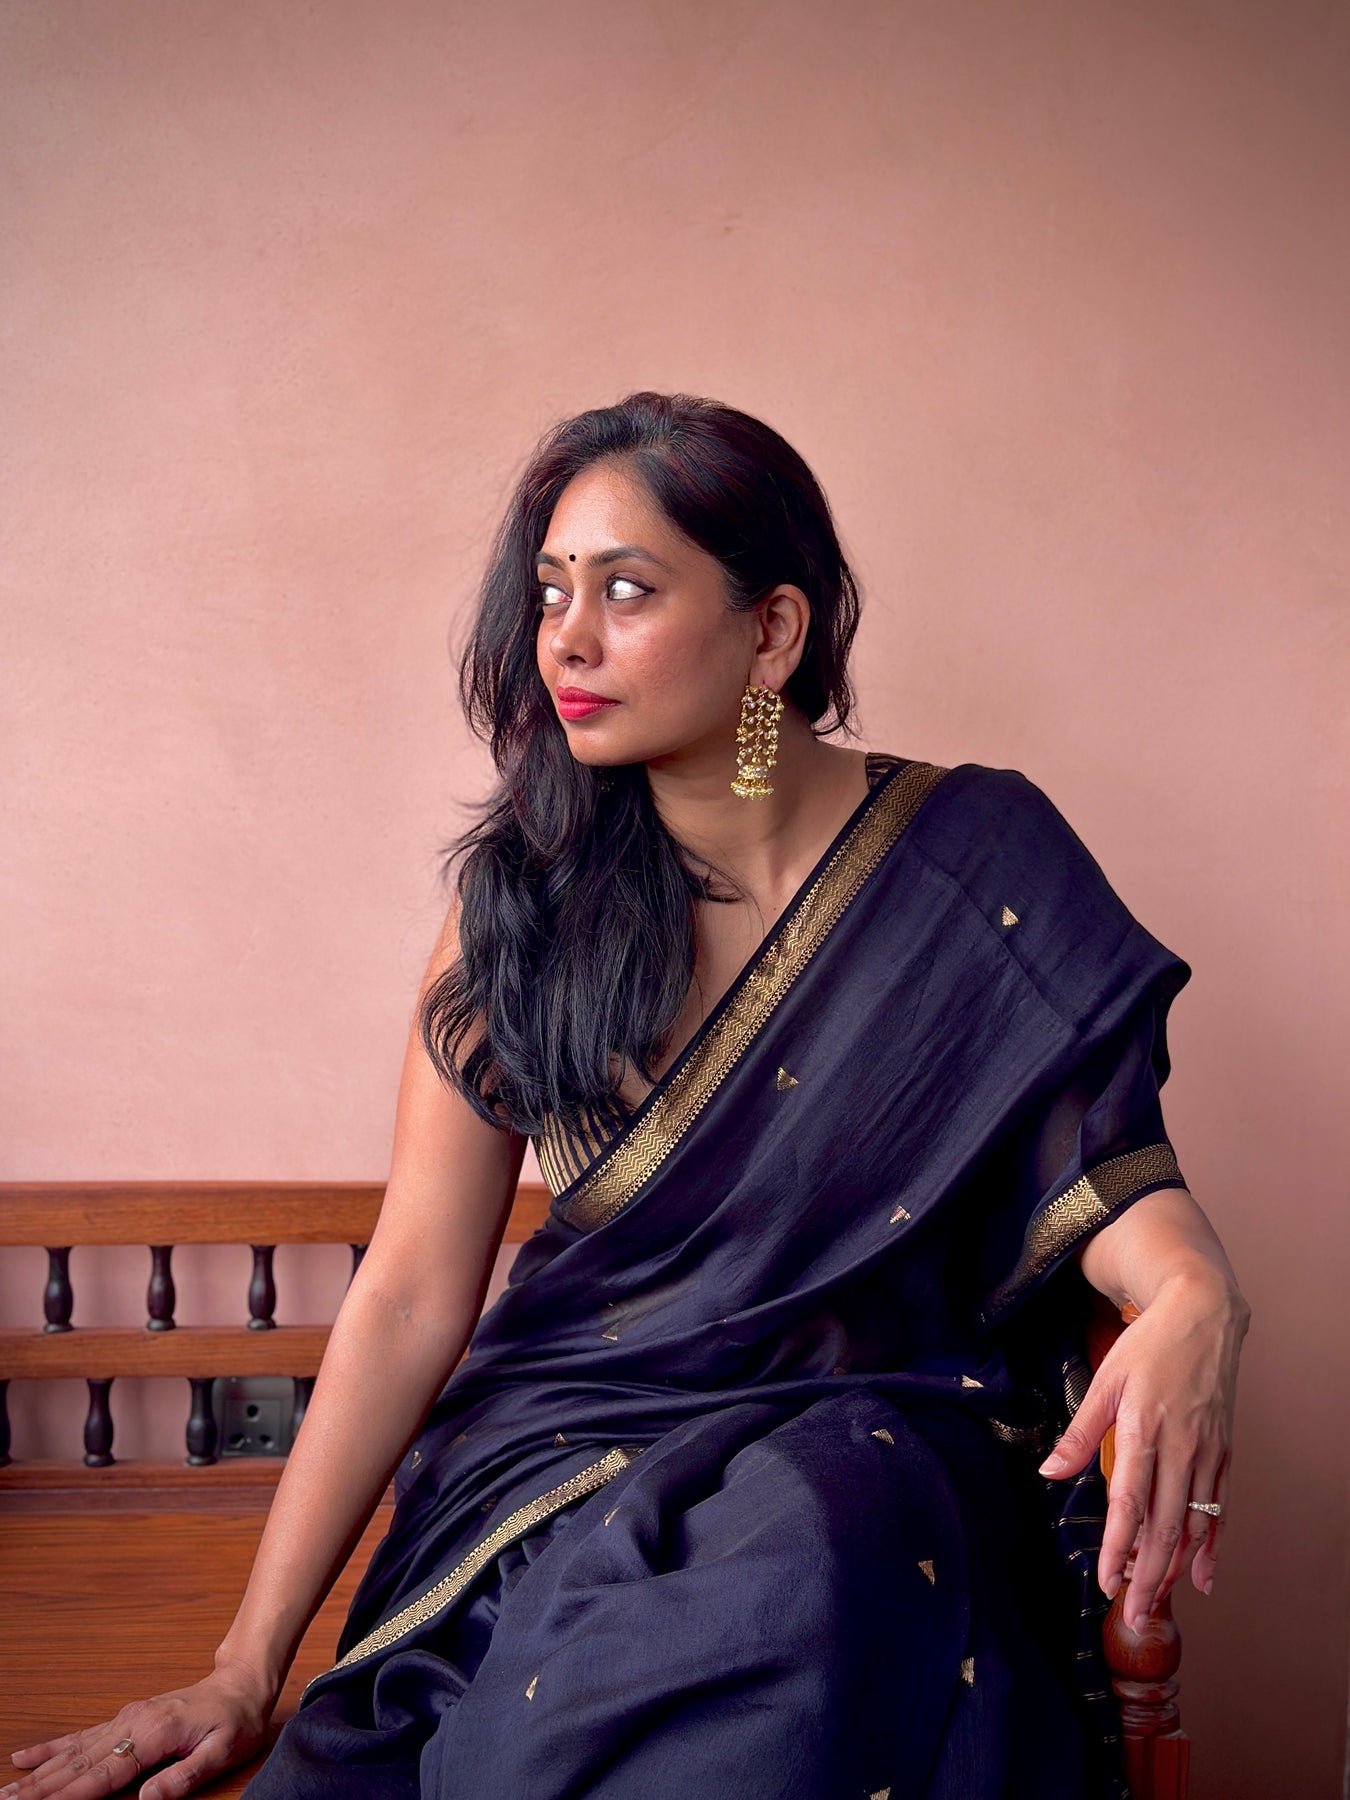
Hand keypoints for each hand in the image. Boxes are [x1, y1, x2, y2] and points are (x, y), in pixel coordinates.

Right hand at [4, 1664, 271, 1799]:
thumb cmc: (236, 1720)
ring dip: (37, 1775)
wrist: (240, 1683)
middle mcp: (132, 1724)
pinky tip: (24, 1758)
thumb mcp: (223, 1751)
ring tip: (6, 1792)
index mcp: (154, 1734)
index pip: (104, 1775)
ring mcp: (124, 1720)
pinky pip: (81, 1736)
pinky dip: (50, 1749)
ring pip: (72, 1753)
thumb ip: (185, 1776)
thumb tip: (148, 1798)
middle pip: (77, 1765)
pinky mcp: (124, 1720)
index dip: (68, 1796)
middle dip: (39, 1789)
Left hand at [1037, 1268, 1248, 1631]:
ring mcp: (1206, 1454)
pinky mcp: (1223, 1453)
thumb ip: (1080, 1433)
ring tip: (1157, 1603)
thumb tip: (1049, 1472)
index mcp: (1144, 1431)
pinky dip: (1212, 1547)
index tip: (1107, 1582)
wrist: (1203, 1316)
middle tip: (1133, 1616)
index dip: (1119, 1547)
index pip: (1130, 1504)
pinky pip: (1218, 1510)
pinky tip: (1203, 1577)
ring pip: (1194, 1526)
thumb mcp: (1105, 1381)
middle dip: (1148, 1576)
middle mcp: (1180, 1450)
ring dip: (1176, 1569)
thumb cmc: (1147, 1345)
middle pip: (1165, 1528)